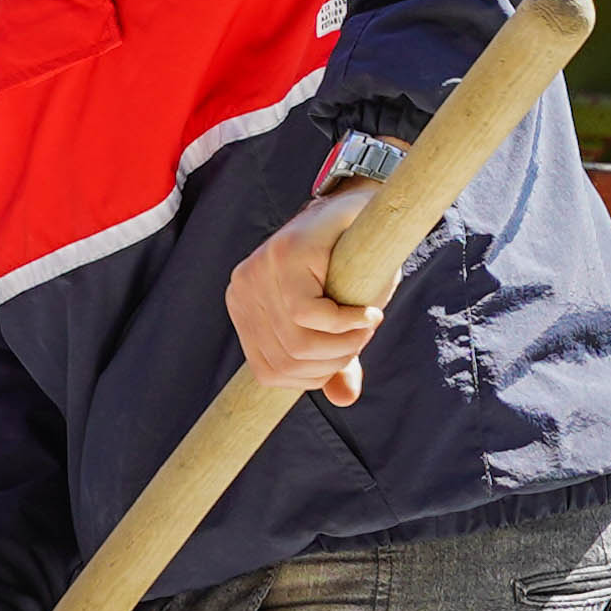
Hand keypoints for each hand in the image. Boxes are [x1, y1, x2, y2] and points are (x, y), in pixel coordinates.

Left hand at [228, 183, 390, 407]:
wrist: (361, 211)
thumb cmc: (348, 269)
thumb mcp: (338, 323)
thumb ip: (334, 359)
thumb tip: (343, 399)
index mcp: (244, 311)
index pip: (270, 373)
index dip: (312, 377)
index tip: (343, 358)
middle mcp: (242, 292)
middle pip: (288, 361)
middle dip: (335, 360)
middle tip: (363, 336)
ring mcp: (257, 272)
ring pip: (299, 342)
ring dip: (346, 343)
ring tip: (367, 322)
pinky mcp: (282, 256)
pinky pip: (309, 315)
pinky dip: (348, 323)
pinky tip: (368, 312)